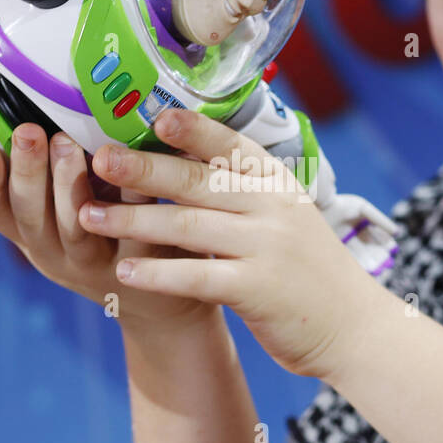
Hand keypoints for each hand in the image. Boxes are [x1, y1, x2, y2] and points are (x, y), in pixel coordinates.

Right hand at [0, 123, 216, 328]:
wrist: (159, 300)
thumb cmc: (107, 242)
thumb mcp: (65, 219)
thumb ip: (51, 180)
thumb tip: (41, 111)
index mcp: (35, 238)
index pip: (0, 212)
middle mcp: (58, 254)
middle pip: (32, 216)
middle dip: (26, 172)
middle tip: (27, 133)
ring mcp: (98, 262)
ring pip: (75, 227)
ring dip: (66, 185)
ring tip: (67, 146)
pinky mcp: (142, 263)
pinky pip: (133, 227)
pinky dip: (130, 196)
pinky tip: (129, 169)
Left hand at [77, 108, 387, 378]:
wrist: (353, 327)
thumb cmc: (307, 269)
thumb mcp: (286, 217)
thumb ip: (243, 192)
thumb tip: (181, 161)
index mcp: (277, 184)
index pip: (230, 145)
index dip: (192, 129)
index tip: (153, 116)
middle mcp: (273, 208)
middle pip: (197, 181)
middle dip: (143, 169)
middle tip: (99, 158)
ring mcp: (267, 247)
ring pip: (188, 226)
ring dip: (133, 221)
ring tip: (89, 215)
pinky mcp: (257, 290)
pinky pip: (196, 276)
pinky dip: (157, 274)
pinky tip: (123, 272)